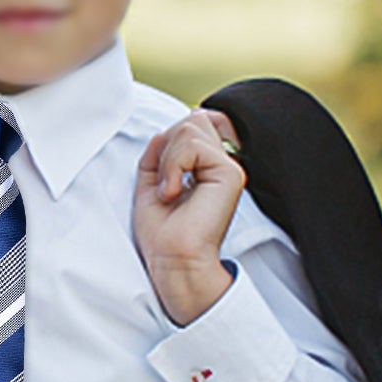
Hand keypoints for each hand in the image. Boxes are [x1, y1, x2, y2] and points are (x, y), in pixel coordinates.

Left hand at [132, 109, 245, 325]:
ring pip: (191, 126)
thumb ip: (157, 155)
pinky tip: (172, 192)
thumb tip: (161, 133)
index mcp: (208, 167)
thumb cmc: (162, 235)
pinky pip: (193, 146)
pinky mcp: (230, 174)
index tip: (160, 175)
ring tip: (167, 190)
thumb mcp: (151, 184)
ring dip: (168, 157)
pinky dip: (173, 165)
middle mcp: (222, 165)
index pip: (193, 123)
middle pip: (193, 119)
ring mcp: (229, 168)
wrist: (173, 263)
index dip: (170, 139)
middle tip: (162, 182)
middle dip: (167, 144)